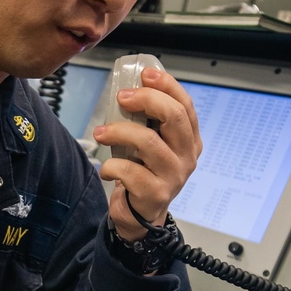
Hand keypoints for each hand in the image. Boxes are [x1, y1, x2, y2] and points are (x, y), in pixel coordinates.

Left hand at [93, 65, 201, 240]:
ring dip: (119, 132)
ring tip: (101, 133)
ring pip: (148, 142)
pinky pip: (130, 170)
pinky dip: (112, 166)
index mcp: (189, 140)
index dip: (167, 86)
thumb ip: (150, 122)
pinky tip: (107, 169)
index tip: (145, 74)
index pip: (185, 106)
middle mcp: (187, 156)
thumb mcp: (153, 145)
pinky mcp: (156, 193)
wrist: (141, 216)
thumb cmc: (145, 173)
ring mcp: (174, 176)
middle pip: (174, 118)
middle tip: (121, 98)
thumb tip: (129, 90)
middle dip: (146, 100)